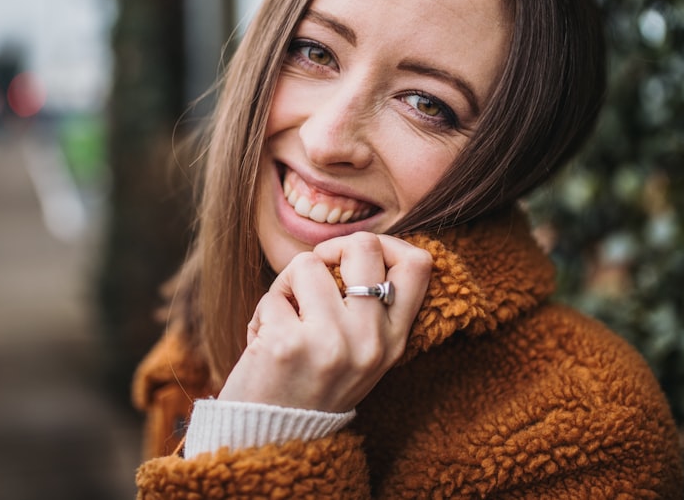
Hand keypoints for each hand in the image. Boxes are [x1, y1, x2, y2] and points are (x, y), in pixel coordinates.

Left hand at [218, 232, 431, 412]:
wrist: (273, 441)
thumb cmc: (312, 385)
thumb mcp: (360, 353)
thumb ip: (369, 308)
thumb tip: (359, 246)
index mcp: (393, 341)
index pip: (418, 265)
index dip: (388, 242)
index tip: (354, 258)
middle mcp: (370, 341)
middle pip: (365, 246)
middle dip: (330, 250)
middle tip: (313, 275)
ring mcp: (330, 342)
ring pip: (308, 263)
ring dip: (287, 284)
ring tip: (286, 317)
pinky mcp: (287, 344)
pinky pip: (273, 295)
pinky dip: (264, 311)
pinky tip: (265, 342)